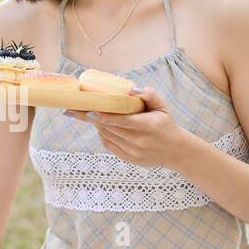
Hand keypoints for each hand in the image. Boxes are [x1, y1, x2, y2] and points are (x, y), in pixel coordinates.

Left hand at [64, 86, 186, 168]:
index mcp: (147, 126)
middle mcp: (138, 141)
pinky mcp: (128, 158)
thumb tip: (131, 89)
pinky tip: (100, 125)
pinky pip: (109, 145)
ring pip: (107, 136)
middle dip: (91, 118)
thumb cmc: (166, 124)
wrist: (174, 151)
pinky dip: (102, 134)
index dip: (103, 116)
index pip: (121, 121)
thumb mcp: (162, 106)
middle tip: (74, 108)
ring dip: (96, 124)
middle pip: (109, 128)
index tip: (89, 110)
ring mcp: (132, 152)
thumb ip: (149, 94)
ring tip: (85, 114)